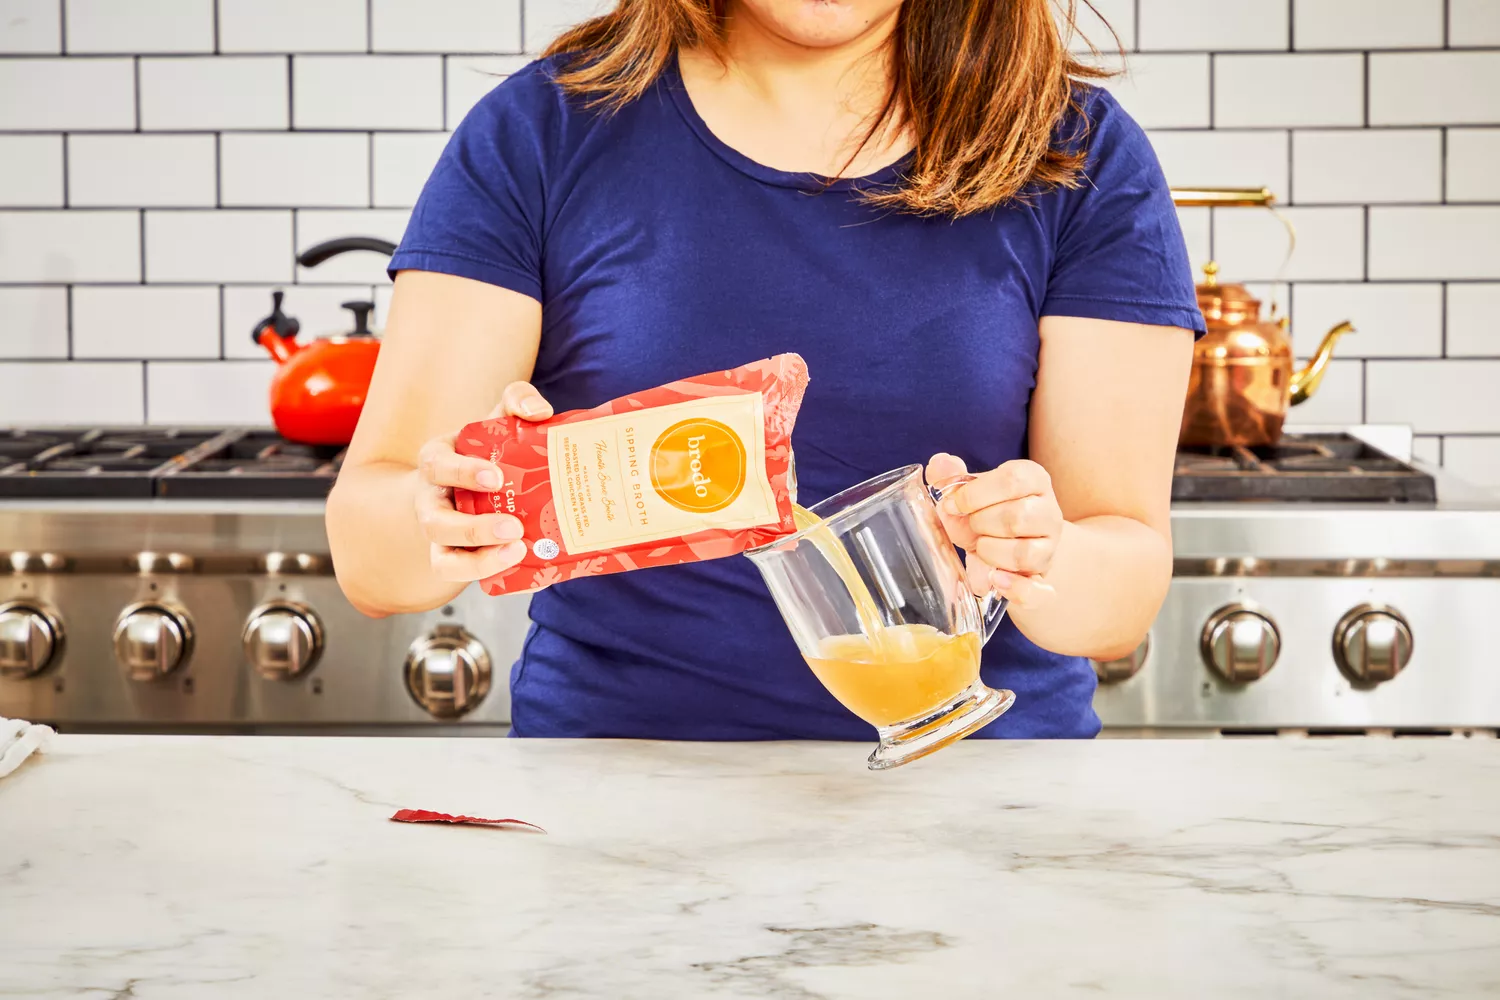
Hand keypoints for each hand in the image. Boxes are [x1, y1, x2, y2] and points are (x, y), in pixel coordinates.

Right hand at [415, 381, 554, 582]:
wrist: (474, 483)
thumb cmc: (487, 449)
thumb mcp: (498, 419)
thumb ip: (517, 401)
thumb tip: (539, 412)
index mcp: (437, 462)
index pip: (437, 466)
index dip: (463, 473)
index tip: (496, 476)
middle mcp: (432, 502)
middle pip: (436, 522)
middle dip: (472, 529)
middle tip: (513, 526)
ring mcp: (441, 536)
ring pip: (443, 559)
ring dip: (479, 561)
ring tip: (517, 551)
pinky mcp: (455, 558)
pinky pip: (460, 576)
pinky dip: (487, 574)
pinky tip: (519, 565)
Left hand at [927, 453, 1061, 608]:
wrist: (1011, 544)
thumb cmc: (986, 514)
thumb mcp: (970, 493)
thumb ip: (952, 476)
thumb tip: (939, 463)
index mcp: (1033, 480)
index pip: (1012, 480)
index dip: (975, 494)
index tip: (953, 504)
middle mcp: (1048, 512)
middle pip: (1017, 517)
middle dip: (981, 523)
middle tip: (971, 526)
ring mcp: (1049, 547)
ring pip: (1022, 553)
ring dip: (989, 552)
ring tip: (981, 546)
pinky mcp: (1043, 579)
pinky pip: (1035, 589)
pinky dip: (1012, 588)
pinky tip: (995, 579)